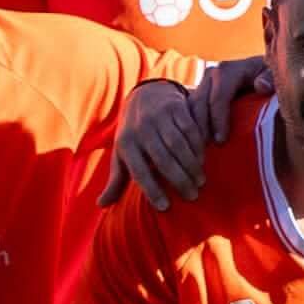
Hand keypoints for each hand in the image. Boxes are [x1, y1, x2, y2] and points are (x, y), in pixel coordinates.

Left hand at [110, 63, 258, 204]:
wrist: (144, 95)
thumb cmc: (133, 134)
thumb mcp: (121, 154)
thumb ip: (115, 180)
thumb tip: (101, 205)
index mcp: (126, 143)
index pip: (139, 172)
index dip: (152, 190)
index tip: (165, 208)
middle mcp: (141, 129)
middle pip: (163, 160)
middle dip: (179, 180)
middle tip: (192, 197)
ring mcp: (159, 117)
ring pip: (179, 146)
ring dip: (192, 166)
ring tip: (200, 182)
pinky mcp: (176, 107)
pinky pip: (191, 130)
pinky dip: (198, 147)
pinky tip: (203, 161)